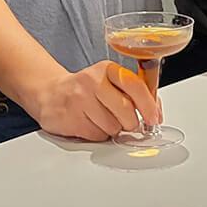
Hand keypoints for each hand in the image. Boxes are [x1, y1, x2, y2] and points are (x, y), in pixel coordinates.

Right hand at [28, 61, 158, 141]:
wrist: (50, 92)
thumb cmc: (86, 89)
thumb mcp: (108, 81)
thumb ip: (132, 92)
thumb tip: (155, 112)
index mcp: (107, 69)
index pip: (135, 85)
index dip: (149, 105)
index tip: (154, 118)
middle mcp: (92, 81)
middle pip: (126, 112)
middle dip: (130, 123)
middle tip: (124, 121)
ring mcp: (79, 99)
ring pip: (113, 128)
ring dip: (112, 130)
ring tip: (100, 118)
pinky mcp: (71, 119)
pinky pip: (97, 136)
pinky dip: (98, 135)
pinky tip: (89, 123)